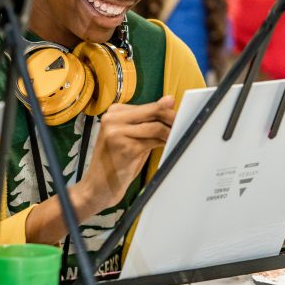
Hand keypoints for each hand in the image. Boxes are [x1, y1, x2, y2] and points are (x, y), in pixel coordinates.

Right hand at [80, 96, 175, 210]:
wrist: (98, 185)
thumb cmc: (116, 161)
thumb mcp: (130, 136)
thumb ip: (147, 120)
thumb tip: (169, 100)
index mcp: (113, 112)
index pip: (149, 106)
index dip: (169, 112)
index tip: (181, 118)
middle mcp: (112, 119)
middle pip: (153, 112)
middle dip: (173, 119)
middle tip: (186, 126)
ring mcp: (117, 132)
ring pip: (156, 127)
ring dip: (171, 133)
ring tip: (178, 139)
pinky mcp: (125, 147)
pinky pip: (154, 141)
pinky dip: (165, 143)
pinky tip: (169, 147)